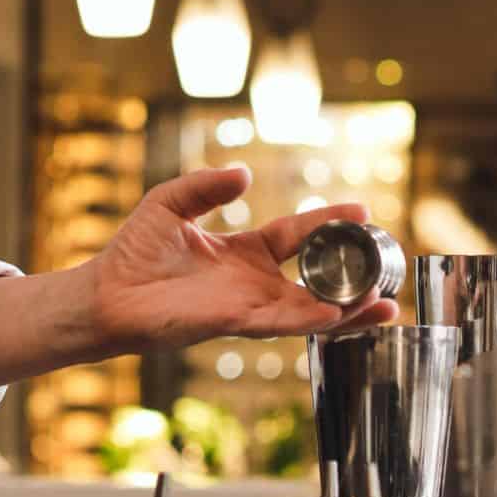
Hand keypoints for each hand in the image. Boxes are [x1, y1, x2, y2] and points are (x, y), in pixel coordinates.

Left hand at [85, 167, 400, 352]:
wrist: (105, 294)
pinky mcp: (231, 323)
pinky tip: (338, 314)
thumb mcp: (170, 202)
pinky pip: (279, 322)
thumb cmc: (132, 253)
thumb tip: (243, 172)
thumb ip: (206, 185)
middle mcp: (252, 283)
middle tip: (391, 263)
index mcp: (244, 253)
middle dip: (355, 275)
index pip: (298, 234)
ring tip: (386, 302)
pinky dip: (309, 319)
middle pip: (317, 279)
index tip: (364, 211)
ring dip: (348, 309)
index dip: (330, 222)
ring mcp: (246, 306)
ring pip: (308, 310)